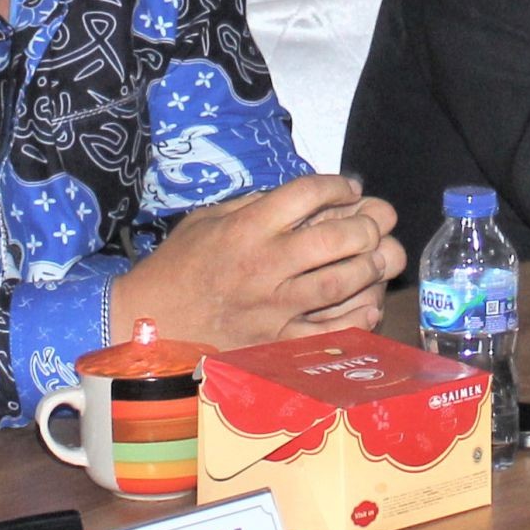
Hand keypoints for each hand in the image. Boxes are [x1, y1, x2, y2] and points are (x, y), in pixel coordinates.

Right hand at [109, 173, 402, 349]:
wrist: (150, 323)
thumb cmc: (179, 267)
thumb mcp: (208, 219)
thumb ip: (252, 205)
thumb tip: (299, 198)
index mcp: (247, 228)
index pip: (307, 194)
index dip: (338, 186)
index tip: (350, 189)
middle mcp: (264, 264)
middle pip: (335, 238)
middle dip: (366, 226)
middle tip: (375, 224)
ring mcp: (273, 307)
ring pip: (340, 283)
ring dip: (369, 268)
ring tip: (379, 258)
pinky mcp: (276, 343)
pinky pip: (329, 332)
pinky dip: (357, 319)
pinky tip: (368, 305)